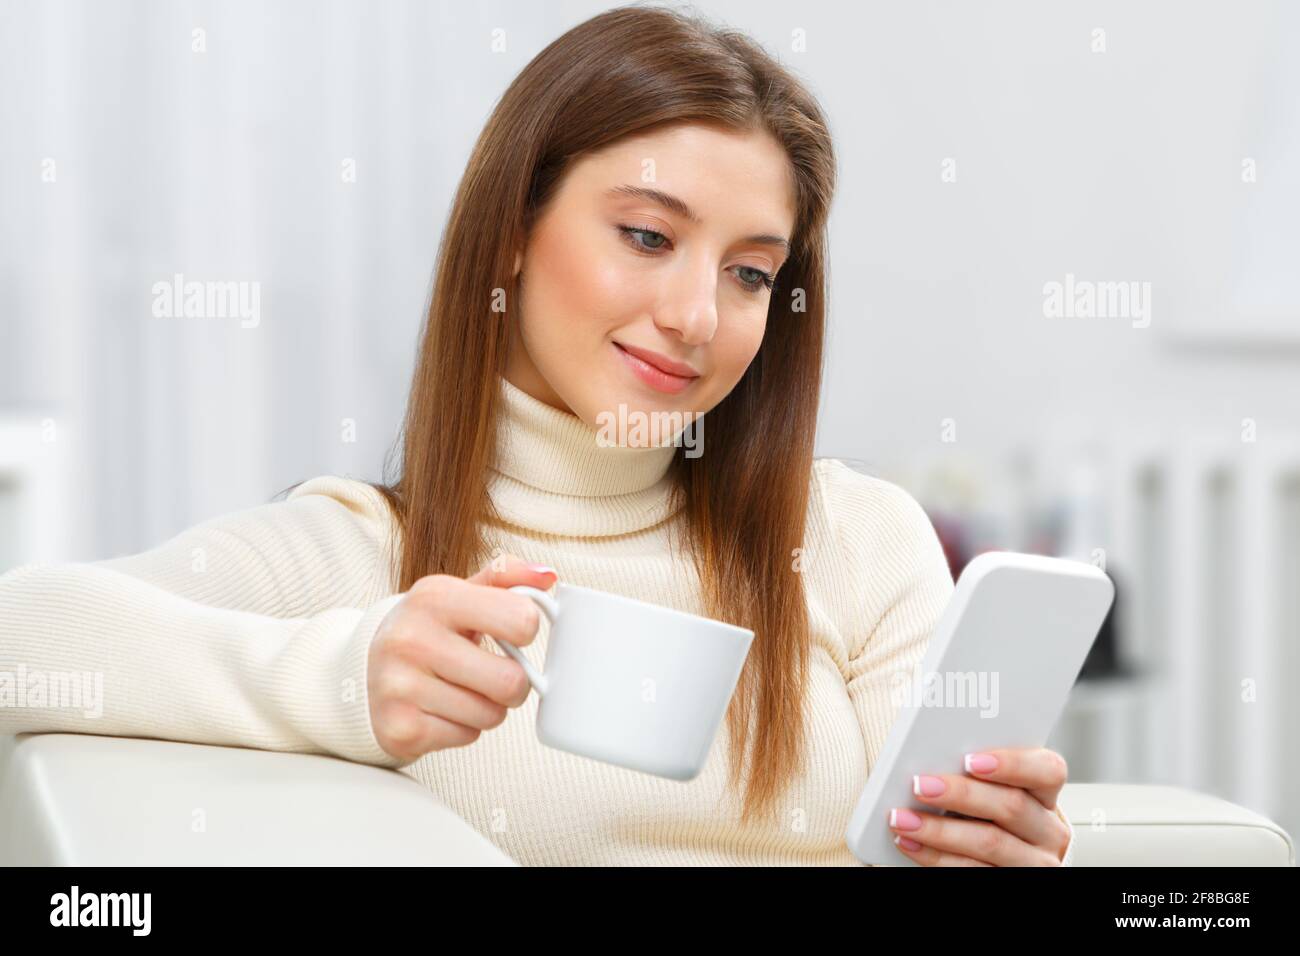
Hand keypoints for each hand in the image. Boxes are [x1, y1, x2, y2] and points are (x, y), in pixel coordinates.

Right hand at [367, 553, 557, 762]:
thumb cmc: (427, 630)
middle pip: (511, 680)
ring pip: (491, 714)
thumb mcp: (459, 593)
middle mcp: (412, 639)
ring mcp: (401, 686)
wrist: (365, 670)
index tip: (512, 632)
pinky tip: (441, 708)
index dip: (526, 630)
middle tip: (493, 672)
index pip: (520, 619)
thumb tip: (547, 576)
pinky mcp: (401, 727)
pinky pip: (467, 736)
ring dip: (488, 707)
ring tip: (462, 688)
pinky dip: (463, 727)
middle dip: (513, 682)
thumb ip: (505, 577)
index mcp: (434, 597)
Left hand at [887, 746, 1070, 865]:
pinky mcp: (1009, 882)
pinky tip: (908, 841)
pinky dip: (933, 856)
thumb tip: (933, 754)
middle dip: (961, 793)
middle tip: (920, 785)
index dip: (1012, 763)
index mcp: (1045, 794)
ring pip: (989, 842)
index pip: (1048, 770)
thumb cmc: (989, 813)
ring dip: (938, 830)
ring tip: (901, 818)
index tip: (970, 760)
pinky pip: (971, 869)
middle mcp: (1048, 830)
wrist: (1000, 859)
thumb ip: (975, 773)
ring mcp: (1033, 862)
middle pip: (1012, 806)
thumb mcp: (993, 790)